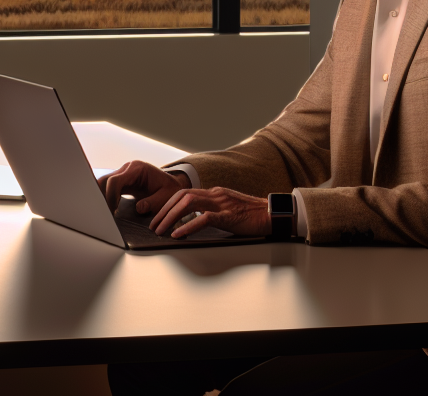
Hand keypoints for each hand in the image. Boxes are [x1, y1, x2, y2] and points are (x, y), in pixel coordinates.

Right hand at [97, 160, 189, 214]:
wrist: (172, 185)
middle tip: (105, 214)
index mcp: (137, 169)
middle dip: (102, 197)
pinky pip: (109, 188)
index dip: (110, 196)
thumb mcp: (165, 197)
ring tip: (106, 213)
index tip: (112, 211)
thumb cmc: (170, 190)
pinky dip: (106, 197)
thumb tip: (139, 208)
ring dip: (103, 197)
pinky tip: (109, 209)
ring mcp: (124, 174)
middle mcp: (128, 169)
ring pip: (104, 184)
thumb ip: (153, 203)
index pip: (115, 180)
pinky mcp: (122, 181)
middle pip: (105, 180)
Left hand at [150, 187, 270, 238]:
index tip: (158, 216)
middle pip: (182, 196)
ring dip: (171, 217)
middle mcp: (216, 195)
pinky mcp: (229, 215)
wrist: (273, 214)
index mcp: (215, 193)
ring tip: (161, 230)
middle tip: (154, 225)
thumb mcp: (229, 210)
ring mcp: (222, 204)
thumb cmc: (253, 215)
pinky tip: (179, 234)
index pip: (184, 193)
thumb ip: (213, 212)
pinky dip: (188, 226)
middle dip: (164, 210)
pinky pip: (204, 218)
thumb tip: (194, 221)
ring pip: (188, 203)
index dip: (168, 204)